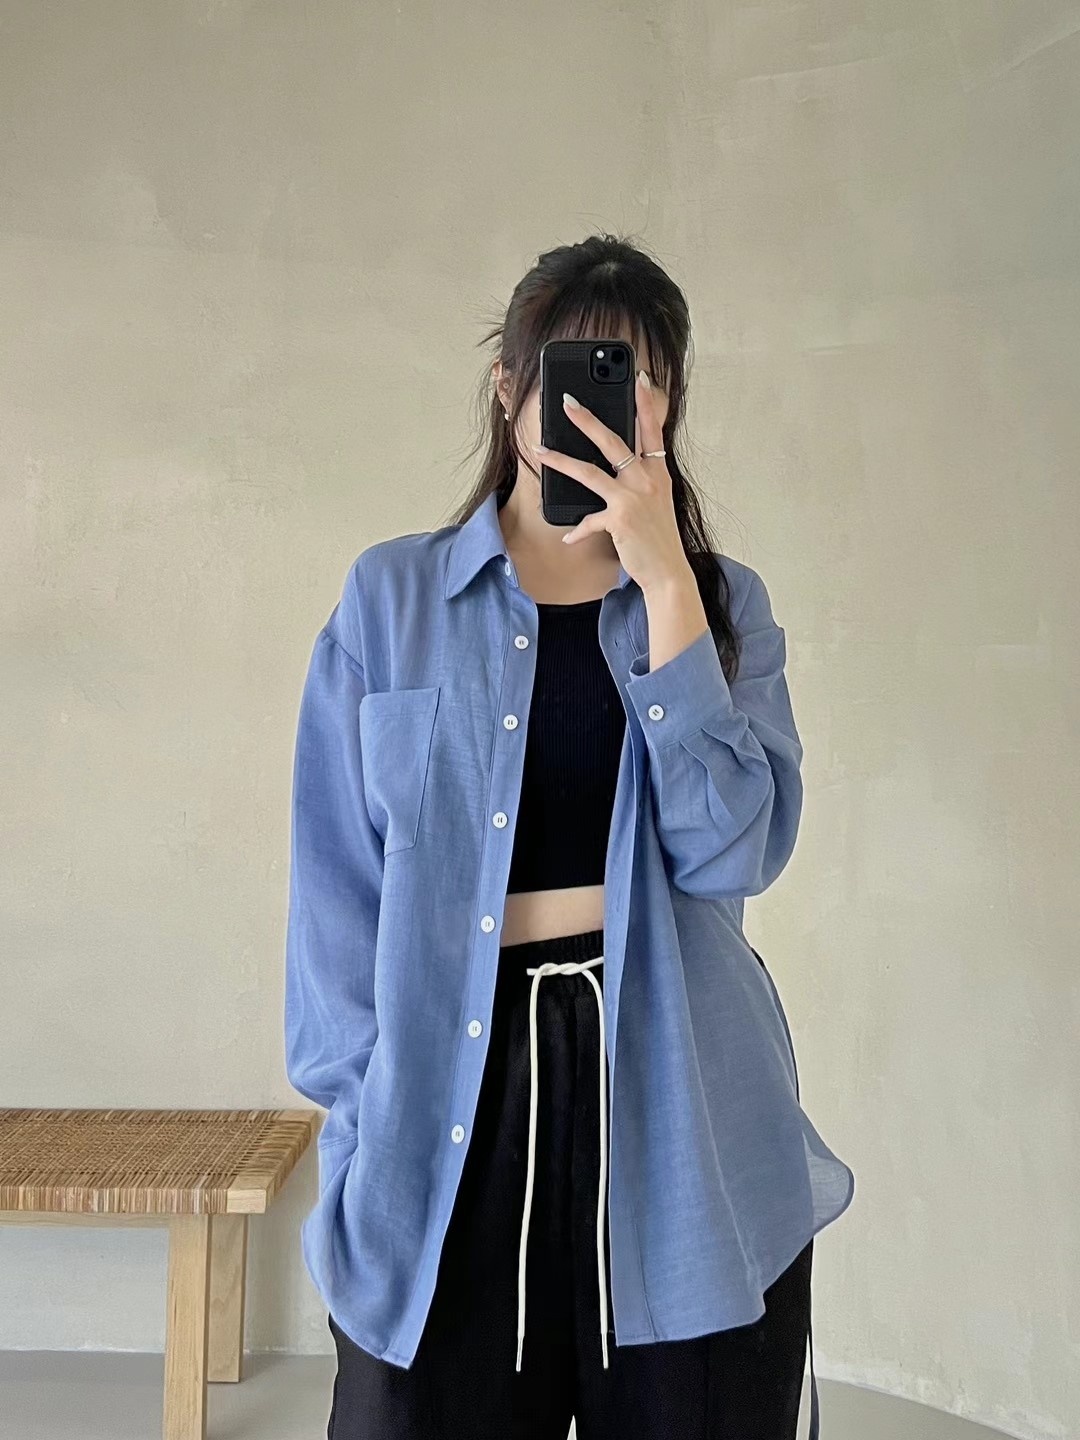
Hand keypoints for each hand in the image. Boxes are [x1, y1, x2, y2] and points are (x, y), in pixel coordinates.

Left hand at [530, 370, 690, 593]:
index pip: (651, 429)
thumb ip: (642, 478)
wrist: (668, 570)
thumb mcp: (658, 500)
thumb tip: (619, 463)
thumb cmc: (659, 536)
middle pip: (613, 441)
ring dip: (561, 461)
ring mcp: (632, 499)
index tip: (639, 377)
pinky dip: (578, 530)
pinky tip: (568, 537)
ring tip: (540, 450)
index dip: (645, 402)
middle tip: (567, 402)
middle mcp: (647, 480)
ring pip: (589, 472)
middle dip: (587, 420)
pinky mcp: (619, 519)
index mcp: (658, 472)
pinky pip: (589, 519)